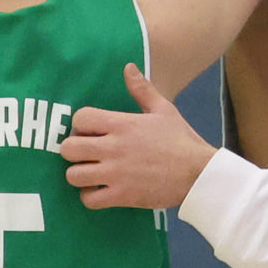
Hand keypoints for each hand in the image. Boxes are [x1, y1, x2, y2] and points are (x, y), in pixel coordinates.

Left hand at [59, 65, 219, 209]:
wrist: (198, 173)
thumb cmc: (181, 140)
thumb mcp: (163, 109)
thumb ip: (142, 89)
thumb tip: (128, 68)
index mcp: (122, 124)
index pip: (80, 118)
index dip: (81, 125)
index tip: (90, 132)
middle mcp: (113, 147)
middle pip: (69, 148)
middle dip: (73, 151)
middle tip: (85, 155)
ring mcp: (115, 173)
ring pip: (73, 175)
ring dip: (79, 175)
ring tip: (90, 175)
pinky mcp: (121, 195)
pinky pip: (88, 199)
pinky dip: (90, 197)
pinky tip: (100, 191)